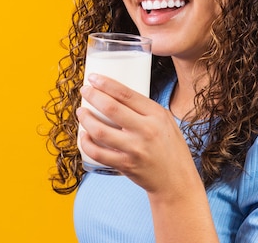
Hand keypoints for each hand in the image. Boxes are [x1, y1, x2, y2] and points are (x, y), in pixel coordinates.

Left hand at [77, 74, 198, 194]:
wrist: (176, 181)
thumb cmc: (170, 147)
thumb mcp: (166, 121)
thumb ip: (145, 110)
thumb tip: (117, 94)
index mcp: (156, 115)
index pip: (126, 94)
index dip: (106, 84)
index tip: (93, 77)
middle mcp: (146, 130)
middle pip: (111, 108)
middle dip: (92, 96)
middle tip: (84, 90)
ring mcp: (135, 149)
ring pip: (101, 131)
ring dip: (86, 119)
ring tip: (81, 112)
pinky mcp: (126, 165)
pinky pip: (99, 153)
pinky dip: (86, 144)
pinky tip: (83, 136)